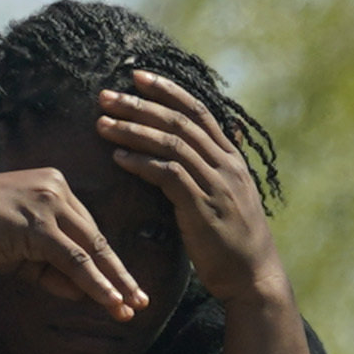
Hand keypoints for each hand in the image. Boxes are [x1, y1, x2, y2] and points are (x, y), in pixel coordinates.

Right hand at [0, 167, 150, 322]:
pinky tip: (111, 301)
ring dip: (113, 282)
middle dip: (119, 273)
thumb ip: (53, 267)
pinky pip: (75, 259)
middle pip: (96, 237)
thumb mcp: (23, 253)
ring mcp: (49, 203)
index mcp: (53, 183)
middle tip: (140, 299)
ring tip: (131, 307)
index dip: (103, 261)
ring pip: (91, 249)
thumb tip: (85, 291)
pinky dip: (95, 283)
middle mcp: (56, 187)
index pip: (84, 228)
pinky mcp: (40, 225)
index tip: (122, 284)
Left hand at [98, 75, 283, 308]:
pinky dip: (142, 163)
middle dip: (140, 105)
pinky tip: (118, 157)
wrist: (252, 276)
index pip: (197, 111)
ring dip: (133, 130)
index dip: (167, 90)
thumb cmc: (235, 240)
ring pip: (171, 144)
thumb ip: (220, 164)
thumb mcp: (232, 194)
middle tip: (105, 95)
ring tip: (102, 123)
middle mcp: (226, 164)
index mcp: (231, 157)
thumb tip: (229, 135)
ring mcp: (216, 184)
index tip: (136, 76)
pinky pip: (168, 175)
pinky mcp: (203, 206)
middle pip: (179, 121)